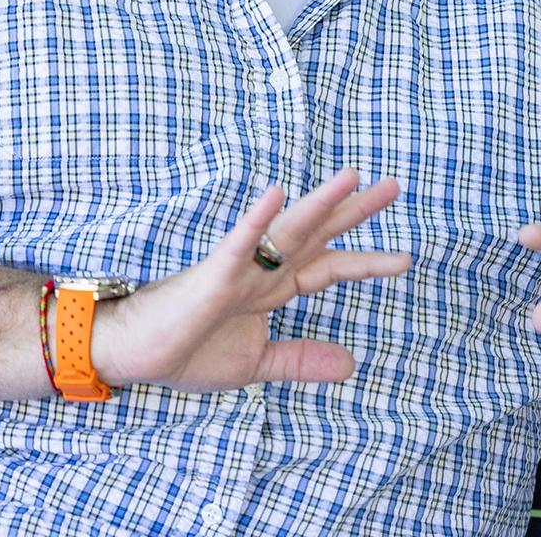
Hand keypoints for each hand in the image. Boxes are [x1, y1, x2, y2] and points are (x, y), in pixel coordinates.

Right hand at [88, 168, 409, 391]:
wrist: (135, 355)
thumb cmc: (187, 351)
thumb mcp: (257, 364)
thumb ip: (300, 359)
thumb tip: (351, 364)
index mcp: (273, 288)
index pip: (329, 268)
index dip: (366, 263)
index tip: (405, 259)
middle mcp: (262, 270)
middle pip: (317, 235)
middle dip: (355, 212)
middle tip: (394, 186)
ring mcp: (239, 268)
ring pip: (287, 229)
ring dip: (320, 203)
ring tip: (353, 177)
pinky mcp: (212, 275)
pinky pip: (238, 244)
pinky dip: (258, 220)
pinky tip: (278, 194)